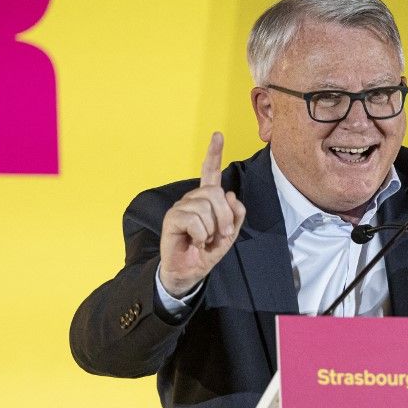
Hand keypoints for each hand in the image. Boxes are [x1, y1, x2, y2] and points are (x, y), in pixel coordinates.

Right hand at [158, 132, 245, 295]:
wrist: (190, 272)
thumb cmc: (207, 251)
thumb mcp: (229, 234)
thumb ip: (235, 215)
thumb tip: (231, 194)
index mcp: (206, 199)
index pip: (209, 172)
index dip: (214, 153)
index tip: (218, 135)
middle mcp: (192, 199)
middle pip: (215, 192)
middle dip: (225, 216)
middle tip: (221, 235)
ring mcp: (181, 207)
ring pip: (206, 206)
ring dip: (212, 229)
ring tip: (205, 240)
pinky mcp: (172, 218)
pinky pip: (194, 220)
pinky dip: (201, 235)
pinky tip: (195, 242)